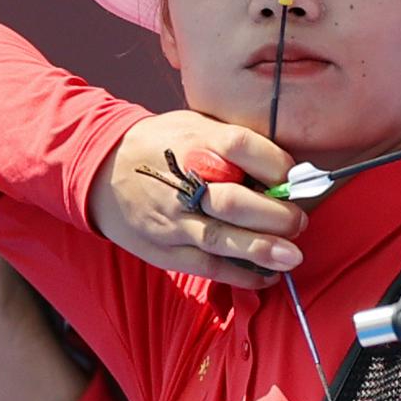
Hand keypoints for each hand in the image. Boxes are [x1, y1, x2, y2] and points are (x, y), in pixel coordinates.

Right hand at [89, 112, 306, 287]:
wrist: (101, 171)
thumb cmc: (161, 146)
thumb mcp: (193, 125)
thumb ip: (232, 142)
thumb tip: (286, 168)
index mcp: (193, 141)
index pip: (241, 146)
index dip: (275, 164)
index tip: (294, 177)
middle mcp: (182, 182)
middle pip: (234, 200)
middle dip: (275, 216)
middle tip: (299, 222)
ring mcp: (171, 220)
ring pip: (221, 239)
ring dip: (263, 250)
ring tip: (292, 257)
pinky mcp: (165, 250)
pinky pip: (208, 267)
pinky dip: (241, 275)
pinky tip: (267, 275)